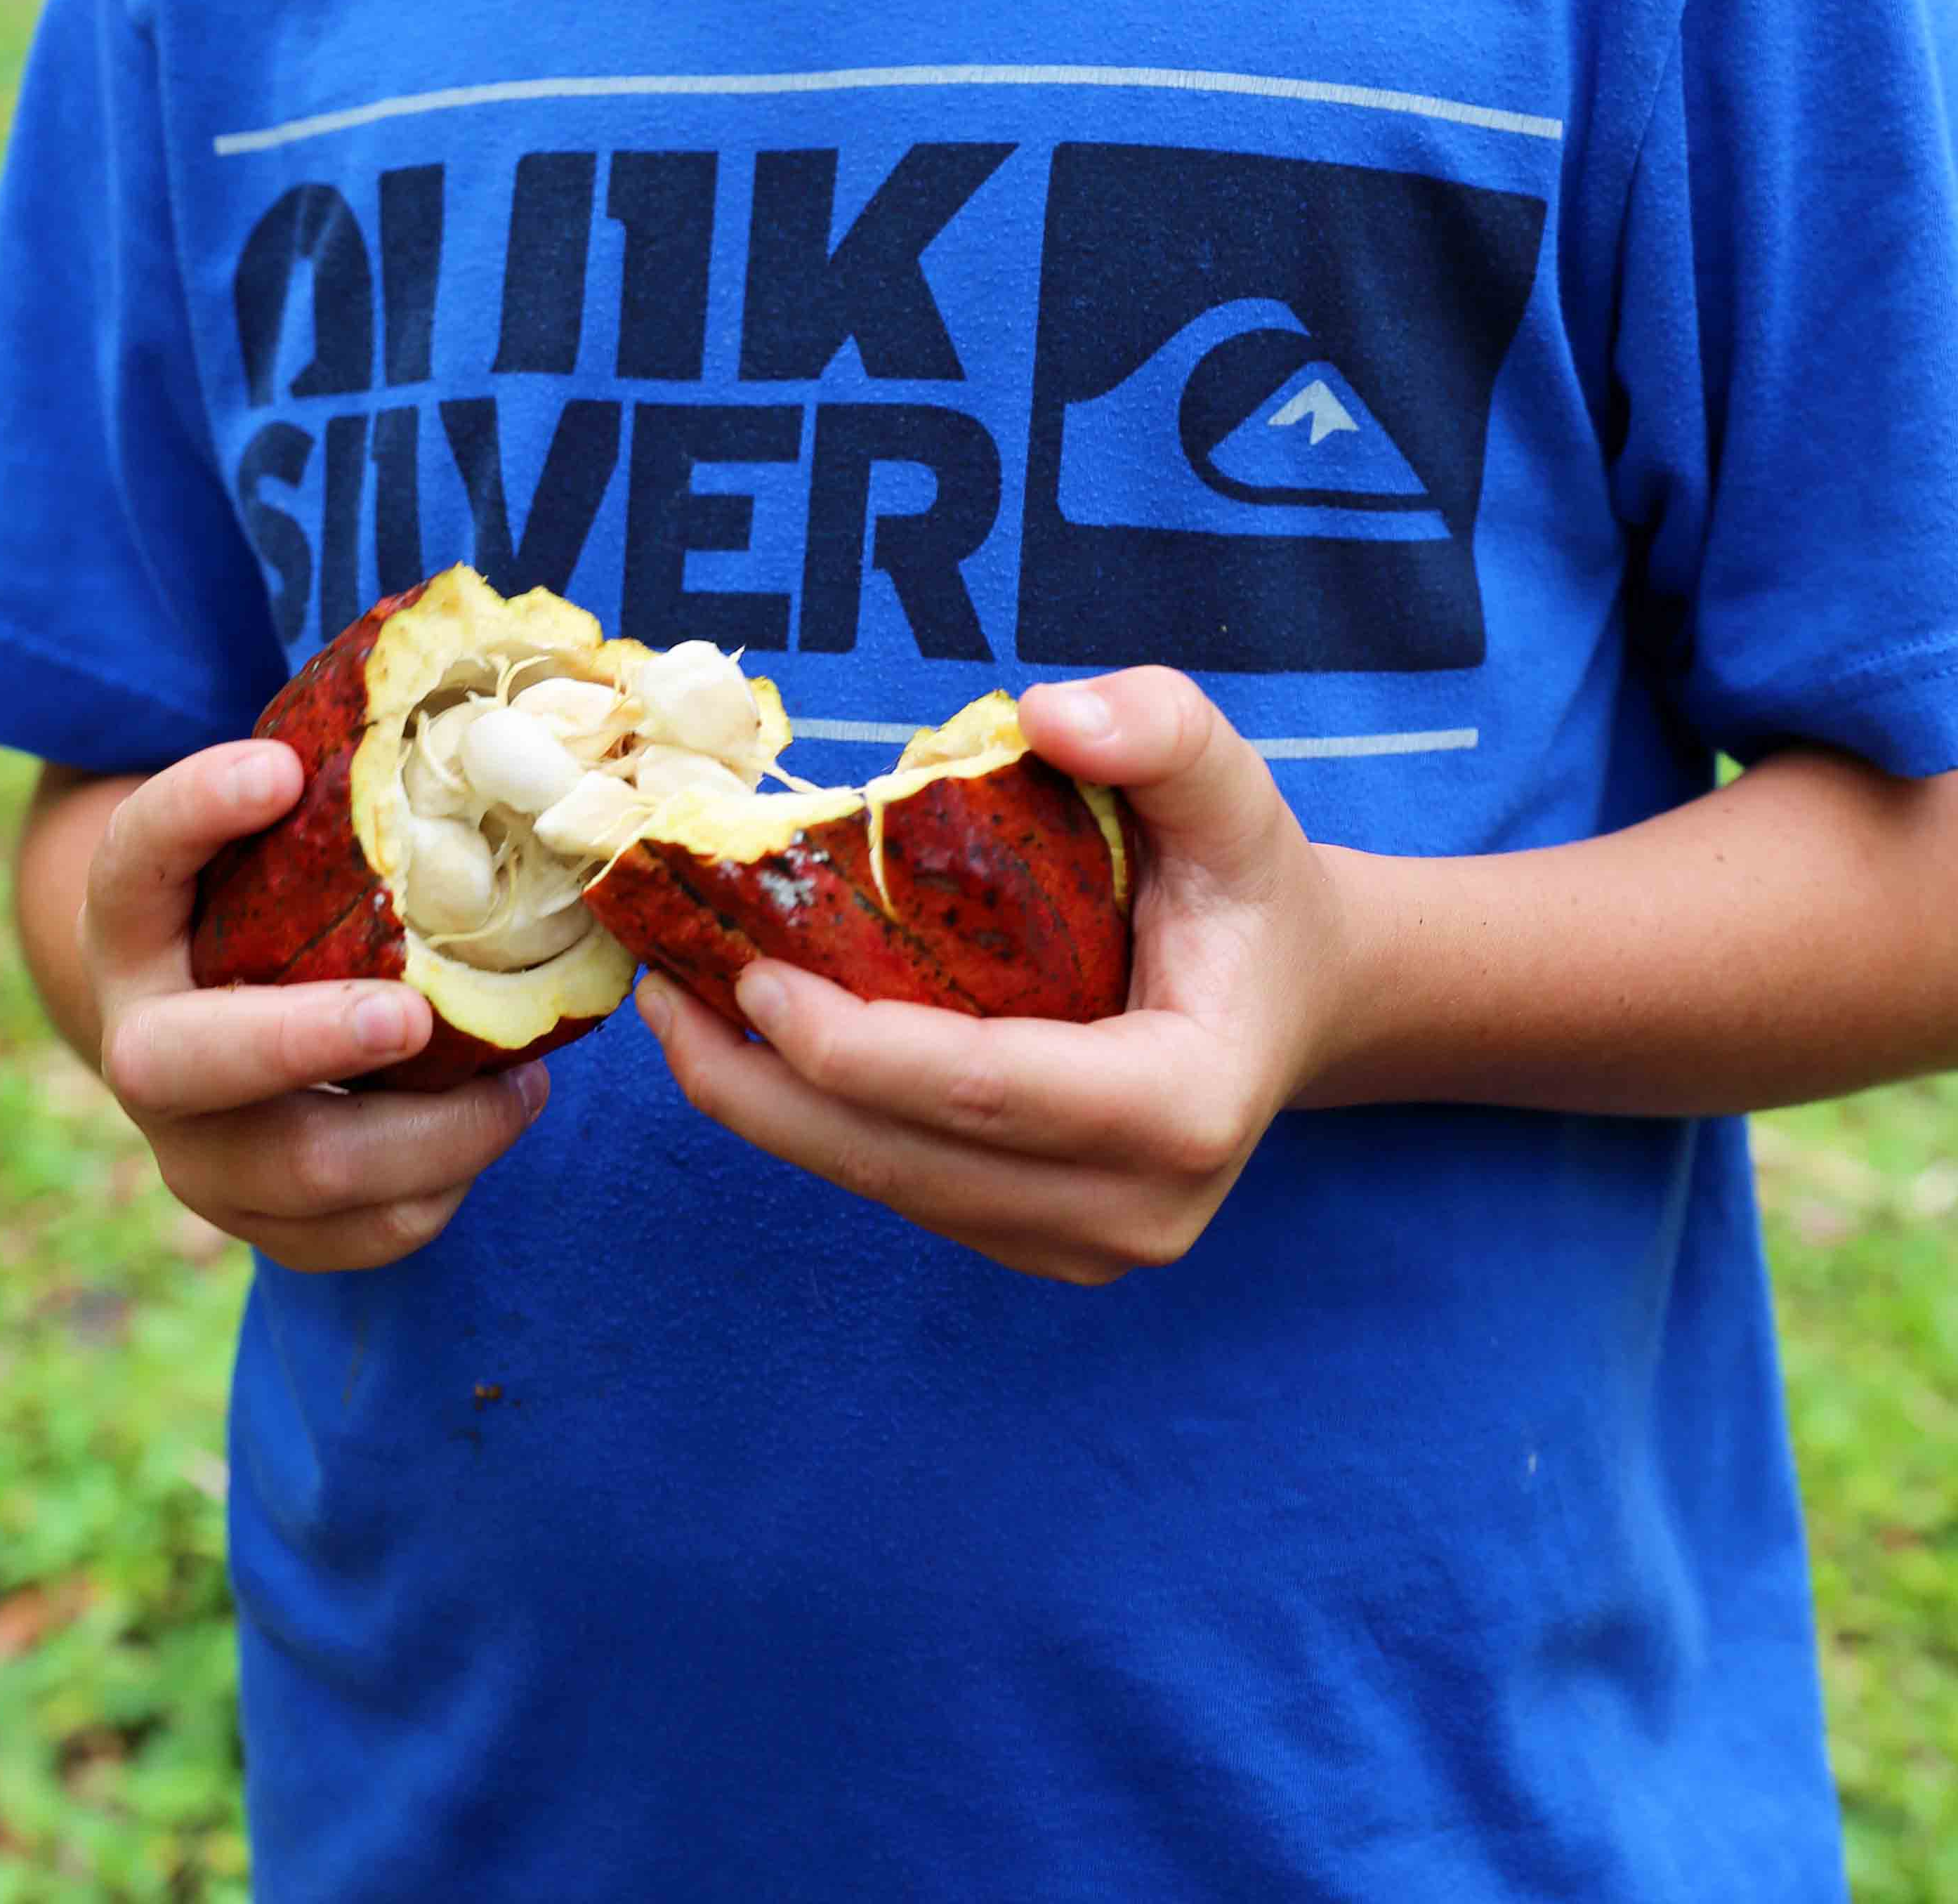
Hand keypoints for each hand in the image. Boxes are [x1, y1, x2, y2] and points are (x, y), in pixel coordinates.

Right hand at [85, 741, 547, 1270]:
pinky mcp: (258, 1221)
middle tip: (411, 1015)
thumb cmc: (274, 900)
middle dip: (302, 1042)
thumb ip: (334, 787)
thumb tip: (492, 700)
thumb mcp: (274, 840)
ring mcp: (195, 1148)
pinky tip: (494, 1125)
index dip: (192, 812)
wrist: (217, 1022)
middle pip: (184, 1063)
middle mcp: (142, 1046)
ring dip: (423, 1136)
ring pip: (295, 1173)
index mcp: (134, 928)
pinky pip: (351, 1237)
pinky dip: (434, 1193)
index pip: (133, 861)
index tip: (278, 767)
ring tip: (522, 1081)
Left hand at [633, 669, 1355, 1284]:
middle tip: (664, 995)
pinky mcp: (1038, 1241)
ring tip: (678, 1010)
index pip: (989, 1093)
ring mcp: (1085, 1243)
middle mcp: (1137, 1209)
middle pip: (911, 1163)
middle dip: (767, 1092)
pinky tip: (751, 1047)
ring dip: (770, 1114)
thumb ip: (1159, 728)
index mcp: (1186, 1105)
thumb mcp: (1231, 781)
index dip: (856, 1048)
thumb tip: (1047, 714)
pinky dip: (815, 1125)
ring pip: (891, 1188)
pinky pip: (904, 1189)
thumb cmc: (1247, 880)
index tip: (753, 973)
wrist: (1293, 987)